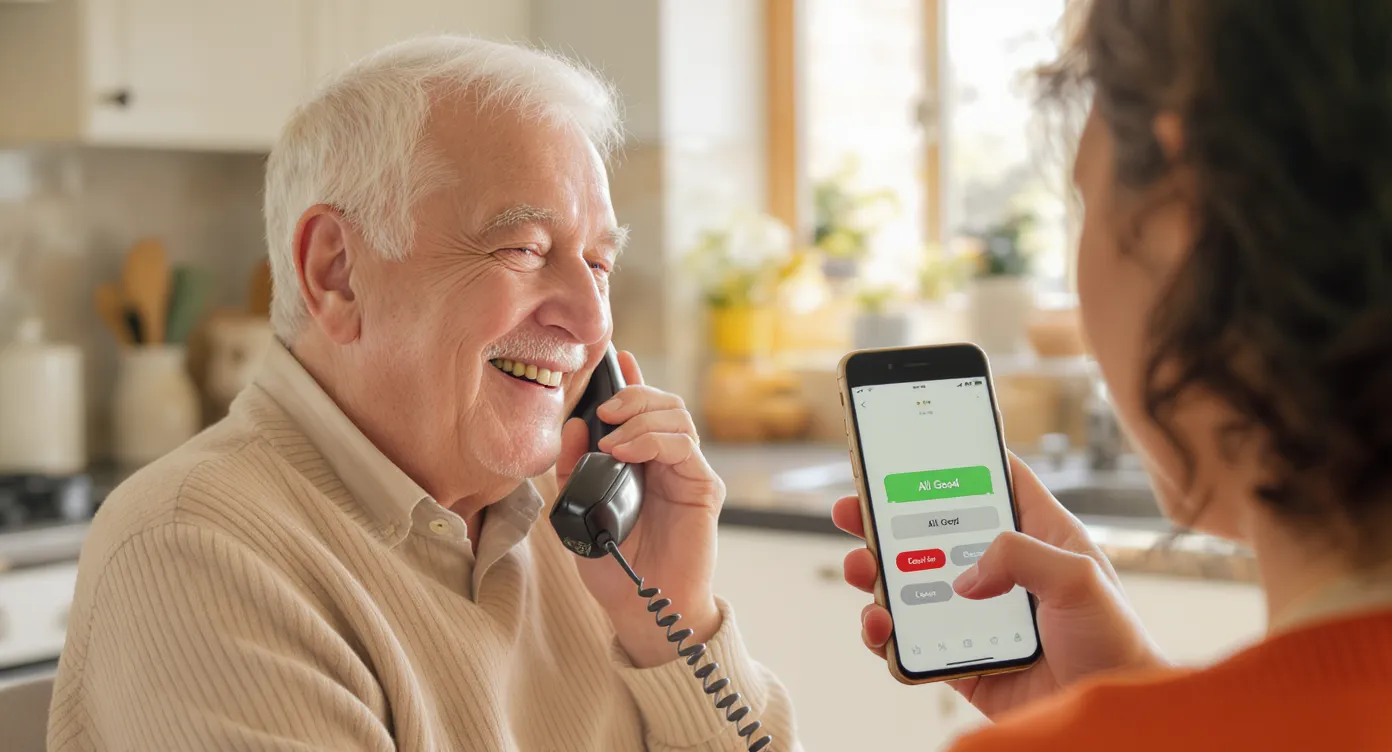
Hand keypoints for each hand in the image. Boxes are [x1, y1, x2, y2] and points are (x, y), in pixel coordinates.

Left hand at [556, 351, 723, 667]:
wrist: (644, 608)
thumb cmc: (616, 566)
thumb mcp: (579, 511)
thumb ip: (574, 469)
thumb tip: (573, 426)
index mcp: (642, 461)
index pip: (641, 409)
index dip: (632, 380)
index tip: (616, 357)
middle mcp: (669, 461)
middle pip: (663, 403)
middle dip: (633, 395)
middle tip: (604, 407)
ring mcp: (688, 472)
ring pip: (676, 417)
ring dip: (641, 416)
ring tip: (611, 437)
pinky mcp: (703, 488)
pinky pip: (685, 446)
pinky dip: (653, 439)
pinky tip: (624, 450)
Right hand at [835, 455, 1165, 718]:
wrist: (1111, 724)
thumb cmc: (1117, 645)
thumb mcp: (1081, 579)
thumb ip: (1022, 557)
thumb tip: (965, 576)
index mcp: (1040, 538)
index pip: (997, 483)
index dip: (960, 460)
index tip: (918, 446)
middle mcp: (1004, 572)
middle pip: (936, 531)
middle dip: (890, 517)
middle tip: (854, 507)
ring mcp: (978, 616)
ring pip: (913, 585)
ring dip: (876, 573)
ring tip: (858, 566)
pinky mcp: (961, 659)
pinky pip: (911, 640)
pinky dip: (886, 632)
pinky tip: (879, 623)